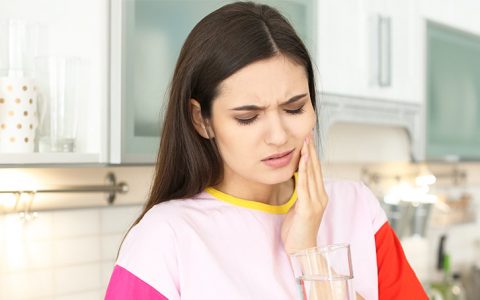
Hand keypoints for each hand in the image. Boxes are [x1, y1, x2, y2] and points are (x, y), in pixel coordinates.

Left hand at [281, 132, 327, 253]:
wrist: (303, 250)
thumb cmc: (298, 231)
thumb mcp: (299, 208)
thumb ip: (301, 195)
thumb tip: (297, 181)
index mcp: (319, 196)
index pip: (316, 171)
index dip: (312, 155)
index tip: (308, 140)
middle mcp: (320, 197)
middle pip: (315, 169)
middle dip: (311, 150)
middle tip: (308, 134)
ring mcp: (315, 202)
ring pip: (311, 174)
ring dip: (308, 156)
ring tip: (305, 141)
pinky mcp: (308, 208)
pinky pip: (305, 186)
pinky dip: (303, 171)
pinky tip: (301, 160)